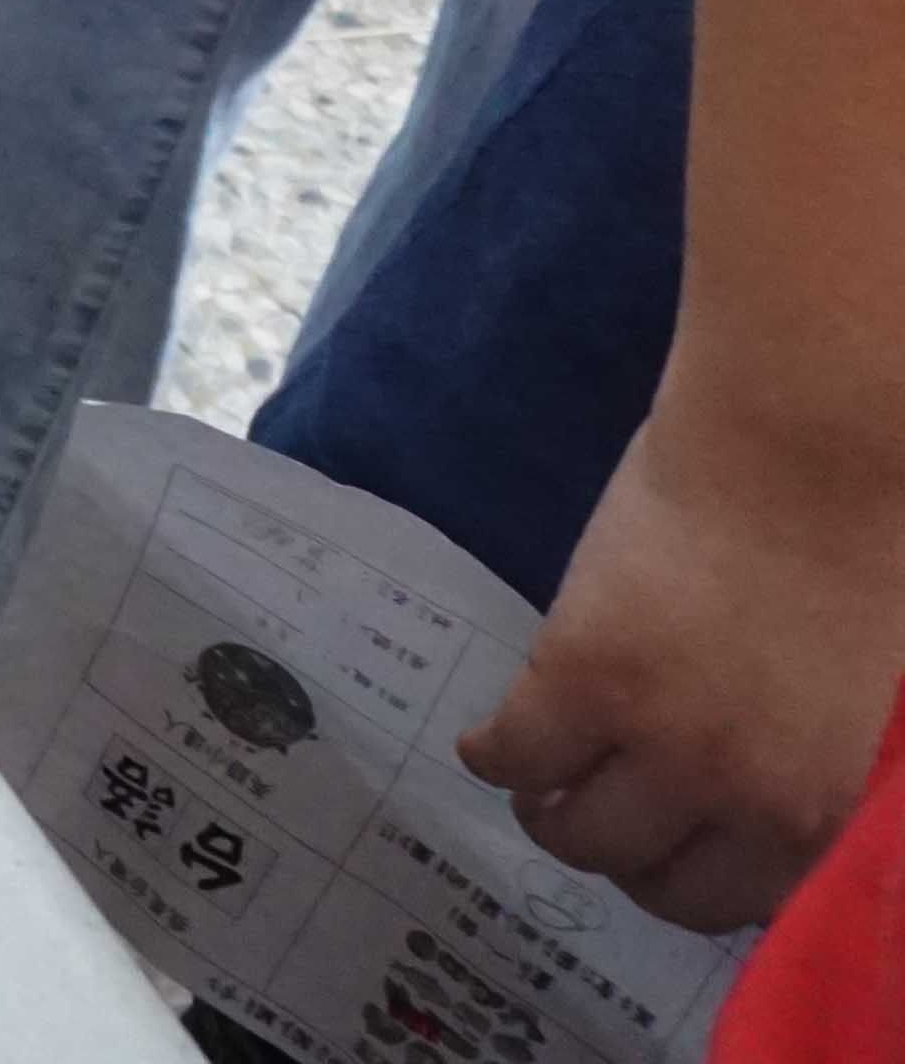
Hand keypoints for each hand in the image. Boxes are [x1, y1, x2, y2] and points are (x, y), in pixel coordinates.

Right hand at [455, 380, 904, 932]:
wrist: (809, 453)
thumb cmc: (864, 550)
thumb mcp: (869, 710)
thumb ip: (820, 770)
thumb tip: (761, 798)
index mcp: (826, 810)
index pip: (742, 903)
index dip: (695, 876)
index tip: (671, 851)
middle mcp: (743, 800)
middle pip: (652, 884)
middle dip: (623, 855)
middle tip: (597, 811)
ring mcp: (658, 741)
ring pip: (574, 832)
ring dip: (549, 811)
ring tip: (539, 776)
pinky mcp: (582, 678)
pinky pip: (512, 753)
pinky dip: (491, 755)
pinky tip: (489, 740)